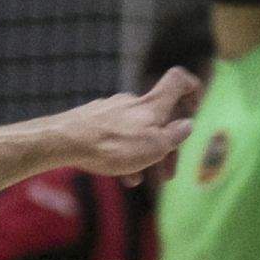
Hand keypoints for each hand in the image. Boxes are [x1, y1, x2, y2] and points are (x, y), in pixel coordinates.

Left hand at [56, 68, 199, 179]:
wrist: (65, 142)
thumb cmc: (113, 146)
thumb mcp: (154, 147)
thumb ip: (174, 136)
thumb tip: (188, 124)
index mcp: (152, 105)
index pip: (178, 80)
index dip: (192, 88)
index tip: (195, 107)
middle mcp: (133, 102)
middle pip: (157, 119)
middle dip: (164, 147)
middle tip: (167, 174)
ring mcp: (111, 110)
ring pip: (134, 131)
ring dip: (141, 155)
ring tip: (137, 179)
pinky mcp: (92, 121)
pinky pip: (114, 137)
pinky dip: (120, 155)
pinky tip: (118, 175)